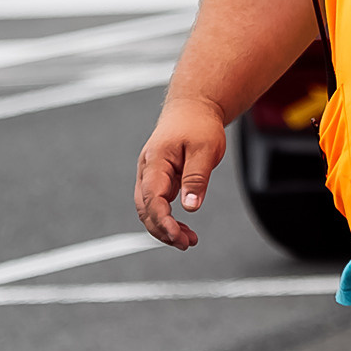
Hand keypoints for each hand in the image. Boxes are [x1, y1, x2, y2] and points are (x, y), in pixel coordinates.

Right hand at [133, 95, 226, 249]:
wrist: (193, 107)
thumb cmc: (199, 124)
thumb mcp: (205, 149)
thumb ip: (196, 178)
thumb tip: (190, 207)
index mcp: (155, 161)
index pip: (152, 198)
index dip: (163, 221)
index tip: (177, 237)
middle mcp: (147, 170)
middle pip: (145, 208)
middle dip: (162, 230)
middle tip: (187, 243)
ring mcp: (151, 175)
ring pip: (149, 209)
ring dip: (164, 227)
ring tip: (188, 240)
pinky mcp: (159, 179)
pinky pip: (157, 204)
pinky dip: (167, 218)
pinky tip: (182, 228)